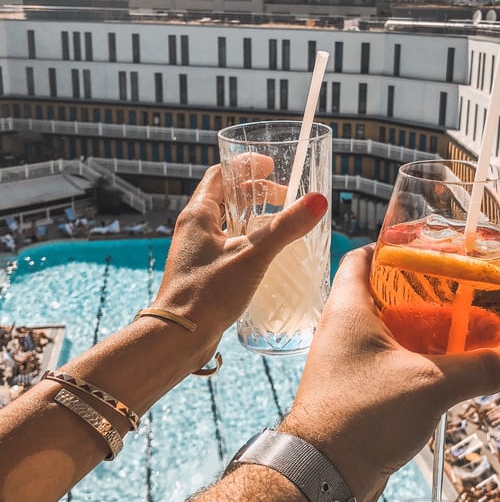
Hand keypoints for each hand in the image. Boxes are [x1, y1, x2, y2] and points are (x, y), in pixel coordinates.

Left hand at [152, 164, 326, 364]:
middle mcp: (193, 229)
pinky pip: (227, 246)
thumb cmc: (208, 293)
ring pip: (227, 223)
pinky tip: (266, 256)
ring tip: (280, 223)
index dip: (246, 165)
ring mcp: (196, 252)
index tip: (270, 164)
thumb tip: (318, 200)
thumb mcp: (253, 255)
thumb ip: (286, 227)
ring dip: (254, 218)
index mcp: (198, 215)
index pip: (220, 175)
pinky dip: (248, 241)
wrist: (179, 337)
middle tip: (285, 197)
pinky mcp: (202, 272)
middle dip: (256, 192)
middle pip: (226, 198)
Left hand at [280, 245, 499, 501]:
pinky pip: (388, 365)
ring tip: (459, 331)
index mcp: (348, 309)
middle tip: (456, 291)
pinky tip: (444, 374)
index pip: (363, 258)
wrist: (324, 476)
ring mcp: (347, 363)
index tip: (426, 248)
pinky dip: (415, 362)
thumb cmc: (360, 418)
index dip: (392, 247)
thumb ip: (478, 368)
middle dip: (420, 292)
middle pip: (382, 294)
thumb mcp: (430, 385)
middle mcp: (343, 330)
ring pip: (388, 333)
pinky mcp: (355, 392)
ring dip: (421, 331)